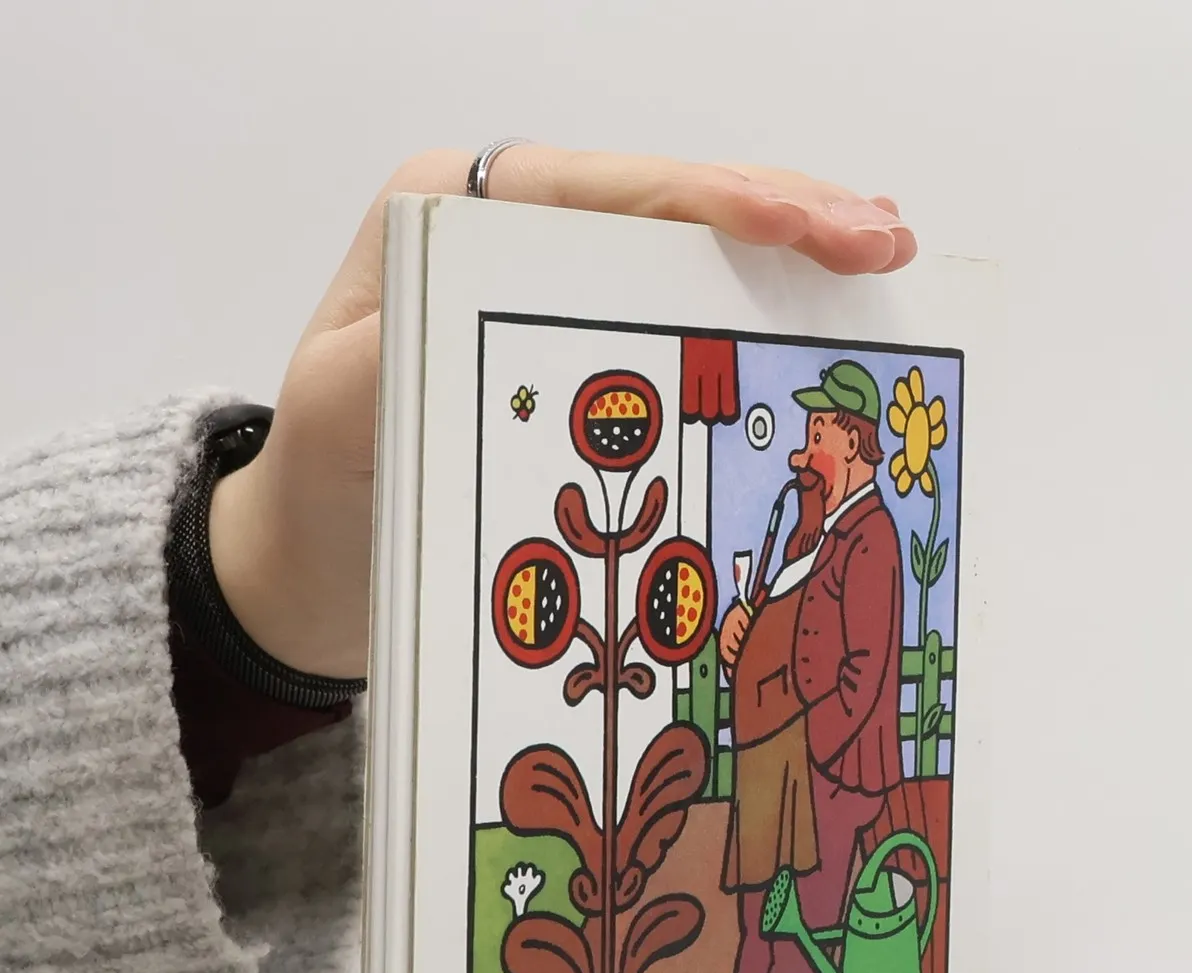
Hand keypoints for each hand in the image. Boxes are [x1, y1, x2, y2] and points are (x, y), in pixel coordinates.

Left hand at [207, 147, 915, 680]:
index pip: (605, 190)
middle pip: (665, 202)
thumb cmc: (321, 487)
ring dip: (789, 252)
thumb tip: (490, 298)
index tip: (805, 226)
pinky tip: (823, 304)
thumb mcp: (343, 414)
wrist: (309, 564)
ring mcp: (549, 289)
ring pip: (686, 249)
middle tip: (882, 239)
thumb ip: (405, 349)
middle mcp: (508, 232)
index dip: (716, 202)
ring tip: (882, 252)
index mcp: (449, 214)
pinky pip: (677, 311)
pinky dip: (756, 307)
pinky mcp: (577, 352)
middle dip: (782, 212)